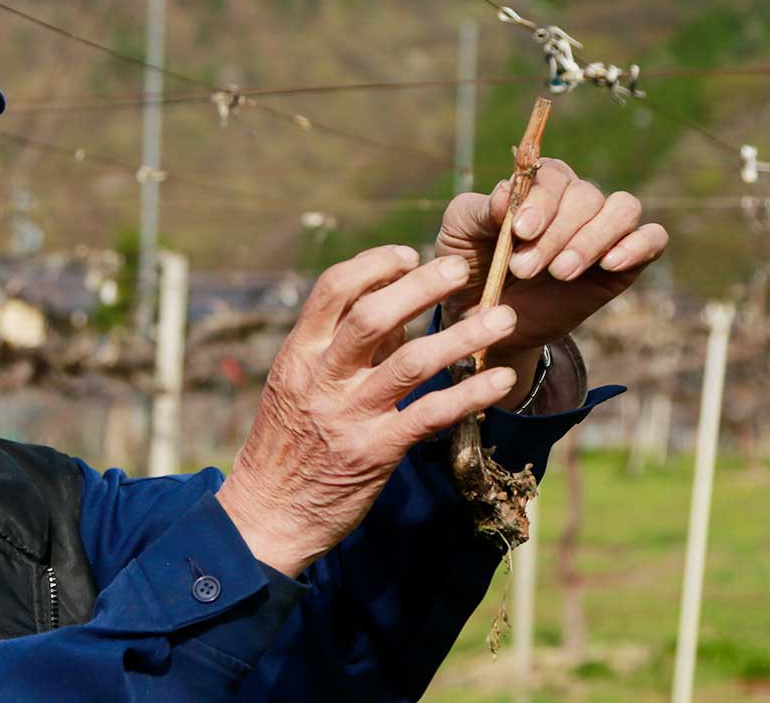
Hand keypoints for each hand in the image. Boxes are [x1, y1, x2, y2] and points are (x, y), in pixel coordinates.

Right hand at [216, 246, 520, 576]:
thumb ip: (341, 348)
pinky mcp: (374, 453)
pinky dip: (469, 394)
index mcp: (298, 355)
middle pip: (373, 316)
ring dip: (461, 336)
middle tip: (460, 269)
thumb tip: (394, 309)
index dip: (373, 264)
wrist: (266, 514)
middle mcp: (320, 379)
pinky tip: (499, 379)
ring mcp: (348, 416)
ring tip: (502, 318)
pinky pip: (429, 415)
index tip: (407, 255)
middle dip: (421, 286)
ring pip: (411, 362)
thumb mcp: (295, 386)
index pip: (332, 289)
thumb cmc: (285, 444)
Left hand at [436, 159, 668, 405]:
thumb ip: (479, 210)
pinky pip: (653, 238)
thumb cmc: (468, 267)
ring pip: (622, 209)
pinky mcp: (623, 263)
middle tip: (524, 269)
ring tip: (560, 272)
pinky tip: (610, 263)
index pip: (553, 175)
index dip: (541, 200)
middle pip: (586, 196)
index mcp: (537, 187)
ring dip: (592, 239)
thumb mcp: (459, 234)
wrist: (484, 321)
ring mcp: (602, 231)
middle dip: (556, 234)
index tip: (520, 231)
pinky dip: (638, 244)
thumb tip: (505, 194)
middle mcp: (574, 202)